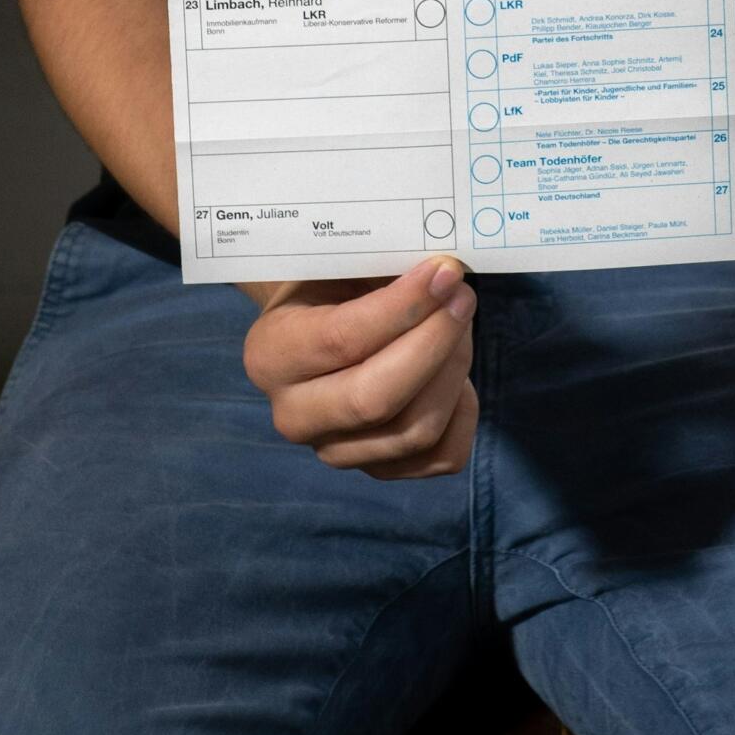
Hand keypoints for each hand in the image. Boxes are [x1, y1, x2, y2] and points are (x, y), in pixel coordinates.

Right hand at [241, 257, 477, 477]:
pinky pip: (441, 456)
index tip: (445, 272)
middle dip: (434, 344)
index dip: (404, 307)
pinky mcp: (379, 470)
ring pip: (414, 432)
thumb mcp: (337, 263)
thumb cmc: (329, 282)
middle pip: (376, 399)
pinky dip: (463, 411)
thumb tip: (443, 271)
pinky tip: (456, 370)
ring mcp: (336, 452)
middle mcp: (294, 415)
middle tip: (462, 297)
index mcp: (271, 355)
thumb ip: (378, 265)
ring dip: (454, 370)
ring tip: (461, 322)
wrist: (315, 321)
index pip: (343, 340)